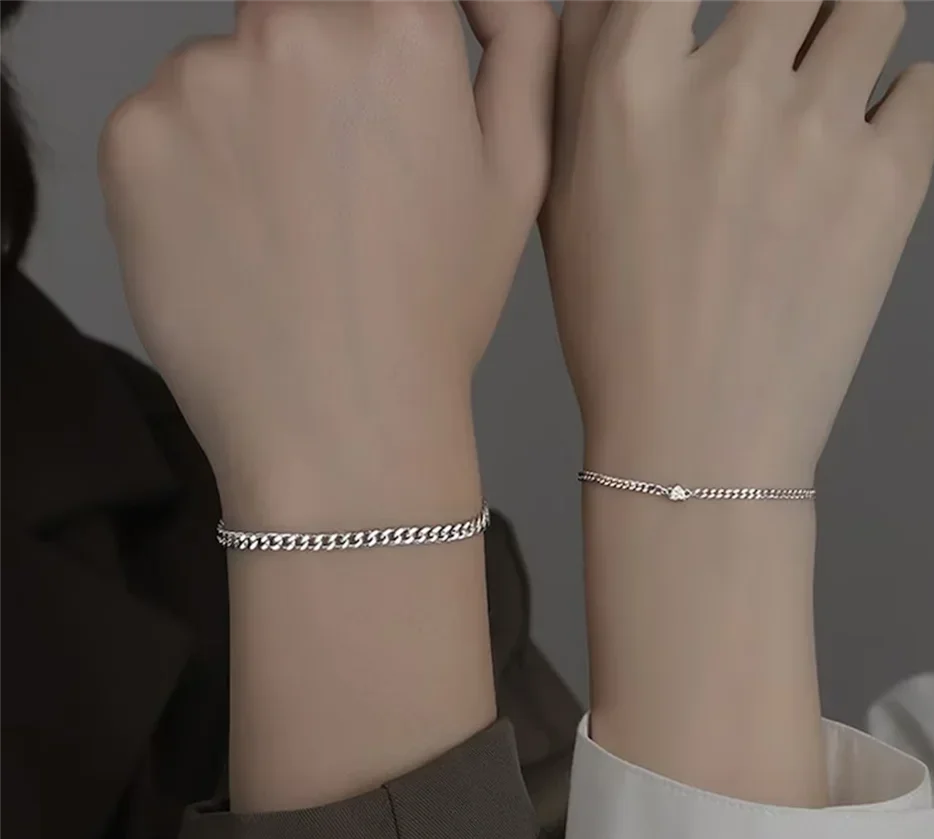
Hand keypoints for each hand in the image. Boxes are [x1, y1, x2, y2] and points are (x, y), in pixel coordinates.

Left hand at [99, 0, 555, 519]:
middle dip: (315, 77)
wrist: (339, 421)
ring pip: (225, 68)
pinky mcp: (133, 137)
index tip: (374, 118)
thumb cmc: (433, 311)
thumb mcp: (518, 173)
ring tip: (287, 230)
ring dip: (251, 122)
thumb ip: (517, 39)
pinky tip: (236, 243)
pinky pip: (164, 121)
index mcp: (398, 27)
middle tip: (334, 183)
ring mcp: (201, 79)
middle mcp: (293, 27)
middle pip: (296, 13)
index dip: (380, 47)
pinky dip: (195, 168)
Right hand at [544, 0, 933, 483]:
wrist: (691, 434)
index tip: (729, 17)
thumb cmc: (617, 327)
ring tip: (823, 113)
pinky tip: (858, 166)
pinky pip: (927, 86)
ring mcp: (815, 128)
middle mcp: (727, 85)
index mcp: (631, 83)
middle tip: (786, 55)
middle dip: (791, 11)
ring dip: (850, 43)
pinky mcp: (890, 179)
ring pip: (874, 5)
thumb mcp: (565, 195)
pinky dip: (902, 110)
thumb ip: (588, 76)